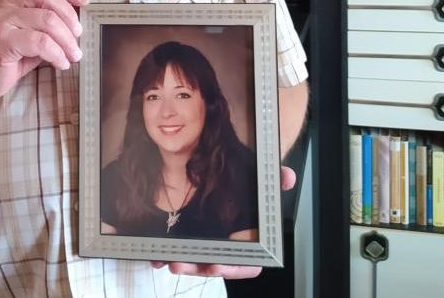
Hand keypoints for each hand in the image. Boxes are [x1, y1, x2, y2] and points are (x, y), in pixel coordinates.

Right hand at [0, 0, 88, 101]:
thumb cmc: (11, 53)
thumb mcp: (32, 28)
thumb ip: (49, 15)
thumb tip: (80, 11)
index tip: (85, 1)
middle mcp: (3, 0)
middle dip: (70, 17)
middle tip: (79, 36)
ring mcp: (0, 18)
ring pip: (48, 20)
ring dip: (67, 41)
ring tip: (73, 55)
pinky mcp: (2, 40)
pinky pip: (41, 43)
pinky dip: (57, 54)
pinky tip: (61, 63)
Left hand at [151, 166, 296, 279]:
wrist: (222, 177)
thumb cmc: (247, 188)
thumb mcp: (260, 181)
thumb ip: (275, 180)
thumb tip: (288, 176)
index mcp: (247, 240)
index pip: (245, 264)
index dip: (232, 267)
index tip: (216, 264)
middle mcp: (226, 248)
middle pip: (214, 267)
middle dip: (198, 267)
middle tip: (180, 263)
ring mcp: (207, 247)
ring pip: (195, 263)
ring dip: (182, 263)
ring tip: (169, 260)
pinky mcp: (188, 241)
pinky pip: (178, 254)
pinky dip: (165, 257)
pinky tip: (155, 257)